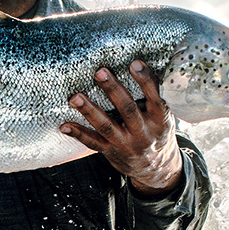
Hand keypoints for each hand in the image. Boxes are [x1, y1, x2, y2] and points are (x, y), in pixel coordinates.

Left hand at [61, 61, 183, 196]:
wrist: (155, 167)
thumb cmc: (157, 131)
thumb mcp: (163, 115)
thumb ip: (154, 96)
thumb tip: (139, 62)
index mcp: (160, 120)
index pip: (155, 97)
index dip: (145, 80)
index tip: (134, 63)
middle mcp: (143, 133)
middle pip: (128, 109)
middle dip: (113, 90)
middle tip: (100, 72)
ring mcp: (126, 144)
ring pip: (107, 127)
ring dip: (90, 111)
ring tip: (75, 97)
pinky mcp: (111, 151)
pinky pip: (93, 143)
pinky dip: (78, 134)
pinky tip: (64, 126)